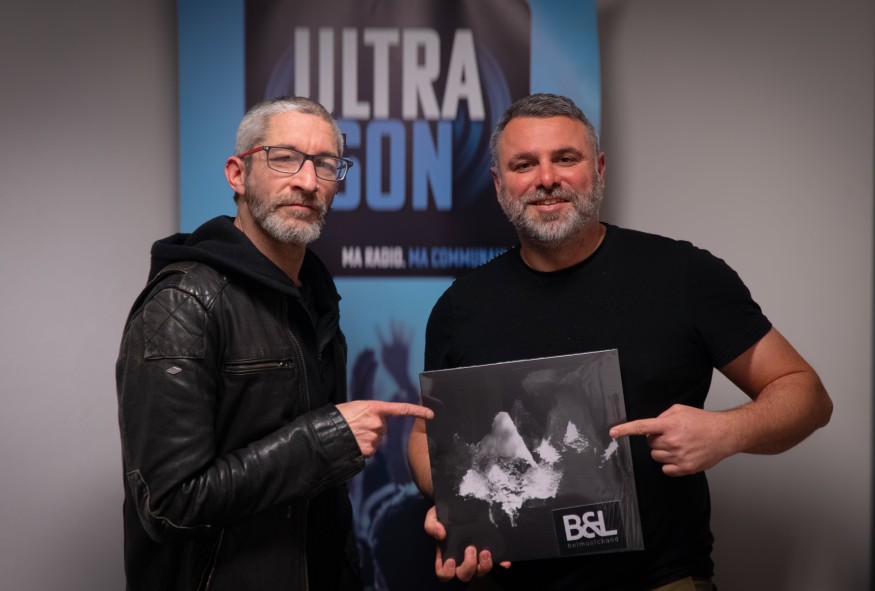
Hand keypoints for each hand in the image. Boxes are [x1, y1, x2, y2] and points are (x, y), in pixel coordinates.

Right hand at [336, 400, 432, 456]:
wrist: (326, 432)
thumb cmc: (338, 417)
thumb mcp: (356, 408)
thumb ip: (371, 413)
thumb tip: (378, 421)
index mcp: (374, 408)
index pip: (400, 409)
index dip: (417, 411)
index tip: (430, 414)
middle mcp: (377, 422)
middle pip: (384, 428)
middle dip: (375, 429)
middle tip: (359, 428)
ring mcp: (373, 437)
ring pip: (377, 440)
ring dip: (369, 439)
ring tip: (354, 435)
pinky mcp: (369, 449)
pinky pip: (371, 450)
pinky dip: (365, 448)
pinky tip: (354, 444)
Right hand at [423, 506, 509, 581]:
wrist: (457, 503)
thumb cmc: (443, 514)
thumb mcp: (433, 516)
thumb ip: (432, 525)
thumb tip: (440, 534)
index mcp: (446, 555)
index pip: (444, 573)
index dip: (447, 572)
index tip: (451, 560)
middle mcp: (461, 559)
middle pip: (464, 574)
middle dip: (469, 566)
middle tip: (470, 549)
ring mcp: (476, 556)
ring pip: (480, 571)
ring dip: (484, 566)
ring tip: (485, 551)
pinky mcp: (488, 550)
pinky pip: (497, 562)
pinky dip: (501, 563)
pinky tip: (504, 560)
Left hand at [609, 404, 736, 475]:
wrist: (725, 434)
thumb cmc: (703, 421)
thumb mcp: (680, 410)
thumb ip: (662, 416)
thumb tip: (651, 427)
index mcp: (670, 425)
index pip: (642, 427)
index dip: (625, 429)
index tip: (613, 432)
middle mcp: (673, 441)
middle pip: (649, 444)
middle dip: (656, 439)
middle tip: (671, 435)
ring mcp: (679, 456)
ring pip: (656, 456)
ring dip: (662, 451)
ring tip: (678, 444)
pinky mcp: (686, 468)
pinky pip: (665, 469)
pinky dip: (669, 463)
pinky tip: (680, 455)